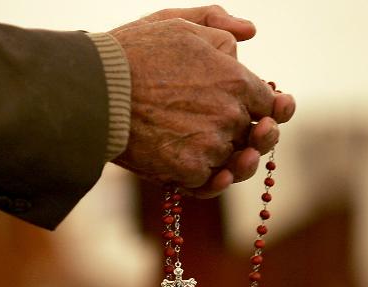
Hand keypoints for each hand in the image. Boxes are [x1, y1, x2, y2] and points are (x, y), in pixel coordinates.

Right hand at [110, 7, 294, 196]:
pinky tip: (215, 175)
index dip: (272, 111)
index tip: (269, 116)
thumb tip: (250, 31)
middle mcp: (229, 115)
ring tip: (232, 160)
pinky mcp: (187, 171)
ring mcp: (209, 145)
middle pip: (252, 135)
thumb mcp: (177, 23)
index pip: (268, 103)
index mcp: (236, 80)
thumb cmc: (133, 54)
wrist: (95, 92)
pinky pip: (207, 182)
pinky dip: (210, 181)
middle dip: (253, 137)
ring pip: (232, 161)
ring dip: (234, 162)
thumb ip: (218, 24)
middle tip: (251, 141)